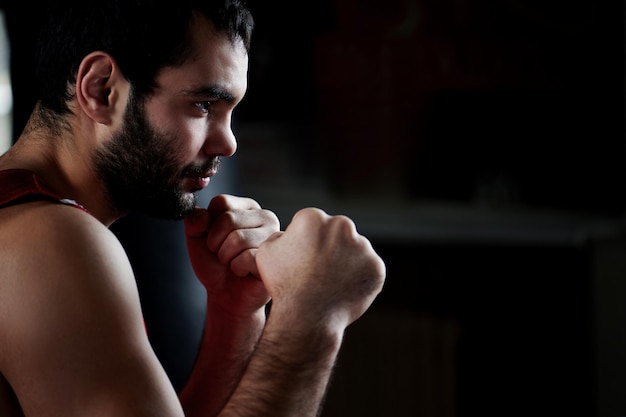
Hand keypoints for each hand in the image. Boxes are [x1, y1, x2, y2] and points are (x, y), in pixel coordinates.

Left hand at [184, 194, 279, 316]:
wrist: (226, 295)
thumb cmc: (215, 264)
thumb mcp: (196, 239)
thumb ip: (193, 221)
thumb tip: (203, 215)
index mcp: (247, 207)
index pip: (221, 202)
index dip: (209, 225)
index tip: (213, 238)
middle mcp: (265, 217)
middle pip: (229, 218)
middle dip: (216, 243)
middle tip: (222, 255)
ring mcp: (274, 236)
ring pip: (238, 238)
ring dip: (226, 257)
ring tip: (233, 263)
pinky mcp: (276, 256)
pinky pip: (247, 258)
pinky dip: (237, 268)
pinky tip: (244, 272)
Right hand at [256, 208, 385, 330]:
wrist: (307, 317)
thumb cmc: (283, 285)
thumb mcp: (266, 252)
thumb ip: (279, 236)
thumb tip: (288, 234)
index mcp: (314, 217)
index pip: (313, 224)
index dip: (306, 243)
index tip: (302, 260)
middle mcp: (342, 225)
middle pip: (337, 233)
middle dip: (330, 247)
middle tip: (319, 272)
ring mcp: (362, 246)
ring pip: (355, 250)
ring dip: (346, 262)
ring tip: (331, 283)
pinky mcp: (376, 266)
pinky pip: (368, 269)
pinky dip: (359, 278)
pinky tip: (343, 289)